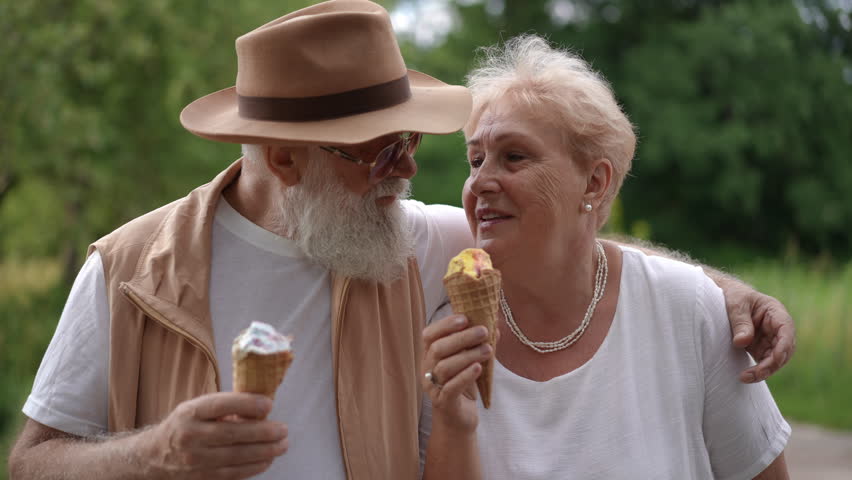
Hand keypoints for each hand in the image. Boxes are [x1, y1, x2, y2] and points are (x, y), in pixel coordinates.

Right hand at [137, 392, 287, 478]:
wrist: (155, 457)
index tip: (269, 404)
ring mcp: (196, 459)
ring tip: (282, 444)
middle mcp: (191, 436)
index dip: (247, 404)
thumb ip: (225, 406)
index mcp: (190, 412)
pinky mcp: (203, 477)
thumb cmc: (186, 426)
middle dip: (264, 432)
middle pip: (233, 434)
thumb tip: (262, 406)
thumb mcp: (197, 408)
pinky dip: (255, 466)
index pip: (220, 405)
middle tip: (283, 429)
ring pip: (237, 456)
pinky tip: (268, 459)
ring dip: (265, 451)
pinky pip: (234, 473)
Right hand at [422, 315, 492, 432]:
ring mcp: (433, 388)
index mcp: (430, 357)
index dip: (444, 324)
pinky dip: (465, 376)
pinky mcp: (443, 403)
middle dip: (462, 337)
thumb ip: (478, 345)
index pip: (429, 335)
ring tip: (488, 350)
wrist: (459, 421)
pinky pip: (451, 388)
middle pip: (437, 349)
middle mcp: (427, 370)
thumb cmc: (463, 387)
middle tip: (483, 331)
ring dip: (468, 355)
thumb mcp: (469, 363)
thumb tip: (496, 328)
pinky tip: (479, 368)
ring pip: (445, 367)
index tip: (464, 318)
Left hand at [725, 287, 795, 383]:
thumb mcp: (735, 304)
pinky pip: (765, 362)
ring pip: (776, 360)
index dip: (783, 346)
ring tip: (745, 378)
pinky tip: (746, 376)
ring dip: (764, 371)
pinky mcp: (762, 348)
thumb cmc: (734, 296)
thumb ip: (740, 322)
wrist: (726, 297)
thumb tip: (742, 343)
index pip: (786, 331)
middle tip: (753, 374)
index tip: (774, 359)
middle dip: (772, 364)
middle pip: (784, 350)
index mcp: (776, 312)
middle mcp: (777, 328)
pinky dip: (758, 371)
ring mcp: (771, 339)